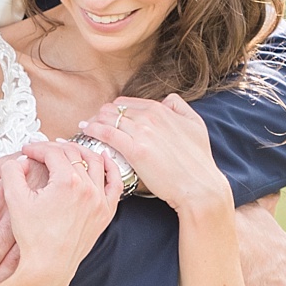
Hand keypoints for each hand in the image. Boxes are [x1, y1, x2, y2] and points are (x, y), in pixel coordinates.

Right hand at [0, 140, 122, 285]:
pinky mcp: (105, 213)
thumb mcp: (14, 200)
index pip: (53, 152)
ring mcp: (100, 201)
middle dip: (55, 148)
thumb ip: (12, 171)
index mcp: (67, 182)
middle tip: (42, 150)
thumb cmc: (32, 237)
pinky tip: (103, 159)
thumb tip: (19, 159)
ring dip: (81, 152)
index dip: (37, 147)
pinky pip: (114, 184)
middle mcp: (88, 188)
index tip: (27, 150)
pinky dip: (110, 168)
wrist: (48, 267)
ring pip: (96, 163)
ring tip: (68, 150)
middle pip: (74, 154)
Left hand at [0, 146, 56, 285]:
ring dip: (0, 282)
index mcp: (1, 194)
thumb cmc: (34, 166)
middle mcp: (16, 213)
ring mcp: (36, 227)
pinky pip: (37, 260)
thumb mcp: (7, 165)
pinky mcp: (50, 235)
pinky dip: (25, 279)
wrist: (76, 166)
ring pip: (15, 260)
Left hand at [76, 94, 232, 216]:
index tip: (106, 119)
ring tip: (85, 129)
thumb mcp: (196, 125)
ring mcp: (142, 133)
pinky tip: (86, 131)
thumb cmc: (198, 160)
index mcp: (161, 109)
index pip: (125, 103)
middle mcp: (150, 117)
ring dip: (93, 122)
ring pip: (107, 119)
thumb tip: (167, 100)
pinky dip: (93, 130)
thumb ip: (180, 108)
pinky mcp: (135, 150)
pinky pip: (106, 133)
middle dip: (100, 116)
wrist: (199, 186)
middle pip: (113, 109)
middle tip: (92, 125)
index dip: (113, 111)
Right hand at [234, 192, 285, 285]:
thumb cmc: (226, 219)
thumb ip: (266, 202)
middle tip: (235, 285)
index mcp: (284, 248)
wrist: (214, 239)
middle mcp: (285, 273)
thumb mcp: (250, 205)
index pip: (278, 261)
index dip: (261, 265)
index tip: (246, 267)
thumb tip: (274, 191)